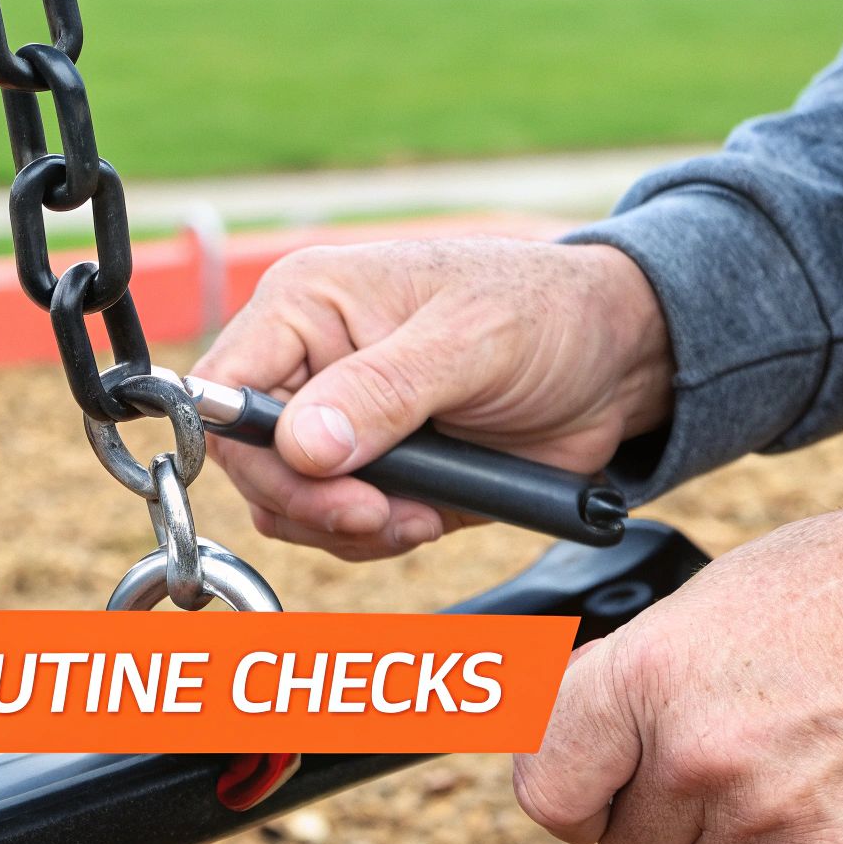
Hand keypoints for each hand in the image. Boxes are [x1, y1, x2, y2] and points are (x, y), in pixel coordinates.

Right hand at [190, 237, 671, 560]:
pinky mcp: (373, 473)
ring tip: (420, 513)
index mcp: (306, 305)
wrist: (619, 362)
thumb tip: (303, 444)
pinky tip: (430, 515)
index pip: (223, 389)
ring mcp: (338, 425)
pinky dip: (376, 538)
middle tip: (383, 514)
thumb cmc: (545, 314)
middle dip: (315, 502)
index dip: (254, 448)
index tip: (322, 480)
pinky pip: (337, 528)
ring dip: (349, 529)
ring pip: (288, 506)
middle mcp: (307, 365)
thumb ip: (382, 391)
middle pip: (250, 462)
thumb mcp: (468, 342)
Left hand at [513, 496, 842, 843]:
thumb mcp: (714, 596)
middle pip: (631, 841)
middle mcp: (697, 754)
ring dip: (737, 842)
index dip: (570, 790)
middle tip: (730, 751)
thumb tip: (569, 717)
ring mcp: (771, 819)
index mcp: (647, 674)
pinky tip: (834, 807)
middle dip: (668, 807)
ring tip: (794, 767)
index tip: (593, 785)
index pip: (548, 789)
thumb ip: (636, 670)